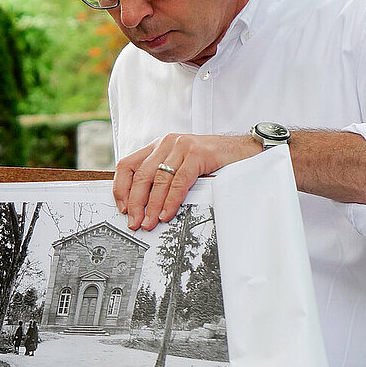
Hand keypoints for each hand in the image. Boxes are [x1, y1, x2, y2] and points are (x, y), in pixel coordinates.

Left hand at [113, 133, 257, 229]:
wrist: (243, 149)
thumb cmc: (211, 160)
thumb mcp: (180, 165)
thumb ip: (163, 178)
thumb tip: (143, 206)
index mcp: (158, 146)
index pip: (128, 165)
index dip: (121, 188)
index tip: (123, 208)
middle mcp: (166, 143)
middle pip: (141, 175)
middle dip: (135, 202)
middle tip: (134, 222)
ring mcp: (182, 146)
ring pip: (159, 180)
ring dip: (152, 206)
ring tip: (149, 223)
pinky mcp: (198, 154)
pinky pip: (180, 181)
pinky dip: (171, 200)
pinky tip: (167, 214)